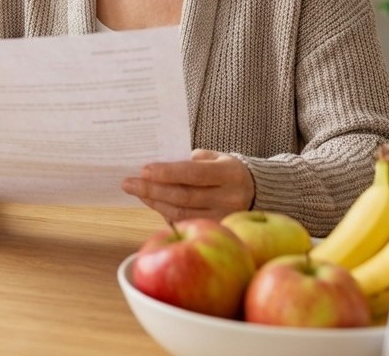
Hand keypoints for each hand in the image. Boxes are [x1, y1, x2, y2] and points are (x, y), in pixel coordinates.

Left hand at [121, 149, 254, 222]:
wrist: (259, 192)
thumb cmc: (229, 171)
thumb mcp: (217, 157)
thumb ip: (192, 160)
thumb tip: (160, 164)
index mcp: (230, 174)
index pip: (194, 174)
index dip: (168, 173)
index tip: (144, 169)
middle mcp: (229, 198)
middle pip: (184, 196)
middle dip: (153, 189)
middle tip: (129, 183)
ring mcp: (223, 217)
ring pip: (181, 212)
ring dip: (155, 201)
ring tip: (136, 191)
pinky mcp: (216, 230)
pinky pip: (185, 222)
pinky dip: (165, 212)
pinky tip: (152, 202)